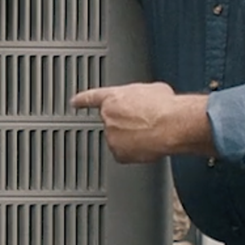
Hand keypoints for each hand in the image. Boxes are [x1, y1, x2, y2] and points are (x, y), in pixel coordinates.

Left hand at [70, 82, 214, 163]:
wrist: (171, 124)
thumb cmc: (164, 106)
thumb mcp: (152, 89)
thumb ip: (139, 95)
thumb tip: (144, 99)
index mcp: (113, 98)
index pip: (91, 98)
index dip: (82, 100)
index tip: (74, 102)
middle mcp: (108, 117)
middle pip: (112, 122)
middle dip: (126, 124)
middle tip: (145, 123)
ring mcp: (111, 136)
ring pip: (119, 139)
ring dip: (131, 138)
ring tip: (150, 133)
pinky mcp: (118, 153)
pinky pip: (125, 154)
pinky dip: (135, 152)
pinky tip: (148, 145)